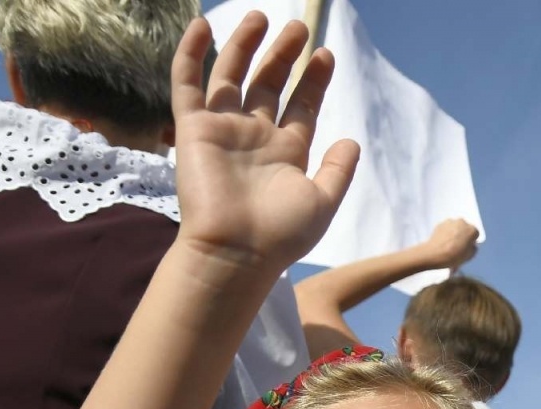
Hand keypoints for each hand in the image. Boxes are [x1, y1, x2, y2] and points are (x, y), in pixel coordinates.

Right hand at [170, 14, 359, 273]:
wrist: (236, 252)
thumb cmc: (281, 235)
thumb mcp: (323, 201)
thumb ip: (337, 169)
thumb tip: (352, 140)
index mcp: (286, 153)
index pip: (301, 106)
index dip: (313, 80)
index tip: (326, 54)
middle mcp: (254, 138)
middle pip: (269, 85)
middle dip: (284, 56)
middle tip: (299, 29)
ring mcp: (223, 130)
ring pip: (231, 76)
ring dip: (244, 45)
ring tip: (262, 17)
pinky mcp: (193, 129)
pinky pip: (188, 84)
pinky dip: (191, 54)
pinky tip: (201, 26)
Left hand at [423, 218, 478, 270]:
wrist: (434, 254)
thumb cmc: (453, 256)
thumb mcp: (469, 256)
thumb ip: (473, 248)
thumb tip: (471, 245)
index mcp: (472, 230)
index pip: (475, 234)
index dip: (471, 242)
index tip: (466, 248)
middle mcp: (462, 222)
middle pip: (465, 229)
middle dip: (463, 236)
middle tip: (458, 246)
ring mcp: (450, 222)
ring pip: (455, 228)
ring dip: (454, 234)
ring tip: (449, 246)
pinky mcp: (440, 223)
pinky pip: (446, 228)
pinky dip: (446, 233)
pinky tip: (442, 243)